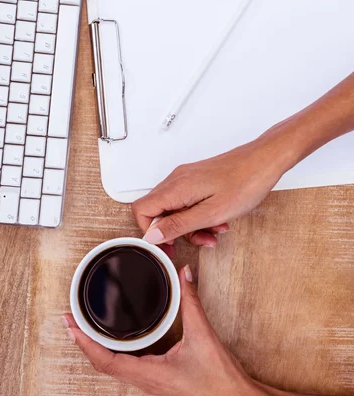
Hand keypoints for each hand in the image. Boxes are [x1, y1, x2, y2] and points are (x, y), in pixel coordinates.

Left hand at [62, 266, 261, 395]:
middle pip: (104, 364)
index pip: (106, 360)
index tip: (70, 325)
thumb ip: (191, 302)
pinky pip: (128, 367)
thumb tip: (183, 275)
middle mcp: (146, 381)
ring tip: (86, 328)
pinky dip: (115, 352)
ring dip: (97, 348)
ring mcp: (151, 383)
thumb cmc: (219, 381)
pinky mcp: (159, 381)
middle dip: (84, 342)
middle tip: (71, 321)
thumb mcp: (202, 336)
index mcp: (150, 374)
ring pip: (115, 367)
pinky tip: (118, 340)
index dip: (84, 342)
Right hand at [133, 132, 291, 246]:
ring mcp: (187, 178)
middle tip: (195, 242)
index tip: (166, 246)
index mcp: (176, 187)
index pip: (142, 210)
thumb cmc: (245, 183)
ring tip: (213, 233)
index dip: (150, 232)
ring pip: (175, 208)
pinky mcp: (197, 179)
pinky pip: (188, 201)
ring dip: (191, 225)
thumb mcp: (211, 213)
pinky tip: (218, 220)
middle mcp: (177, 179)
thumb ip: (178, 225)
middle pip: (158, 211)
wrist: (265, 161)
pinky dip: (199, 215)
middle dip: (176, 232)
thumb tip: (152, 235)